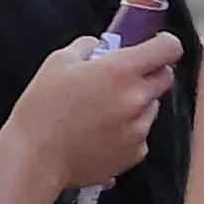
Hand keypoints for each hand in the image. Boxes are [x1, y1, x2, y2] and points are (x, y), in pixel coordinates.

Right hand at [1, 32, 182, 192]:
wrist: (35, 159)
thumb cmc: (41, 111)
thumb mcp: (58, 62)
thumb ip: (86, 47)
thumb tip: (98, 46)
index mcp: (120, 71)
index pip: (169, 48)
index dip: (164, 44)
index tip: (156, 45)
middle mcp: (135, 100)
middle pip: (165, 77)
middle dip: (149, 73)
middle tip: (123, 77)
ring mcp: (138, 130)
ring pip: (151, 108)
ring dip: (137, 104)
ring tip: (102, 111)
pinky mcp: (134, 154)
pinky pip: (141, 135)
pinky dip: (128, 132)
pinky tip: (100, 132)